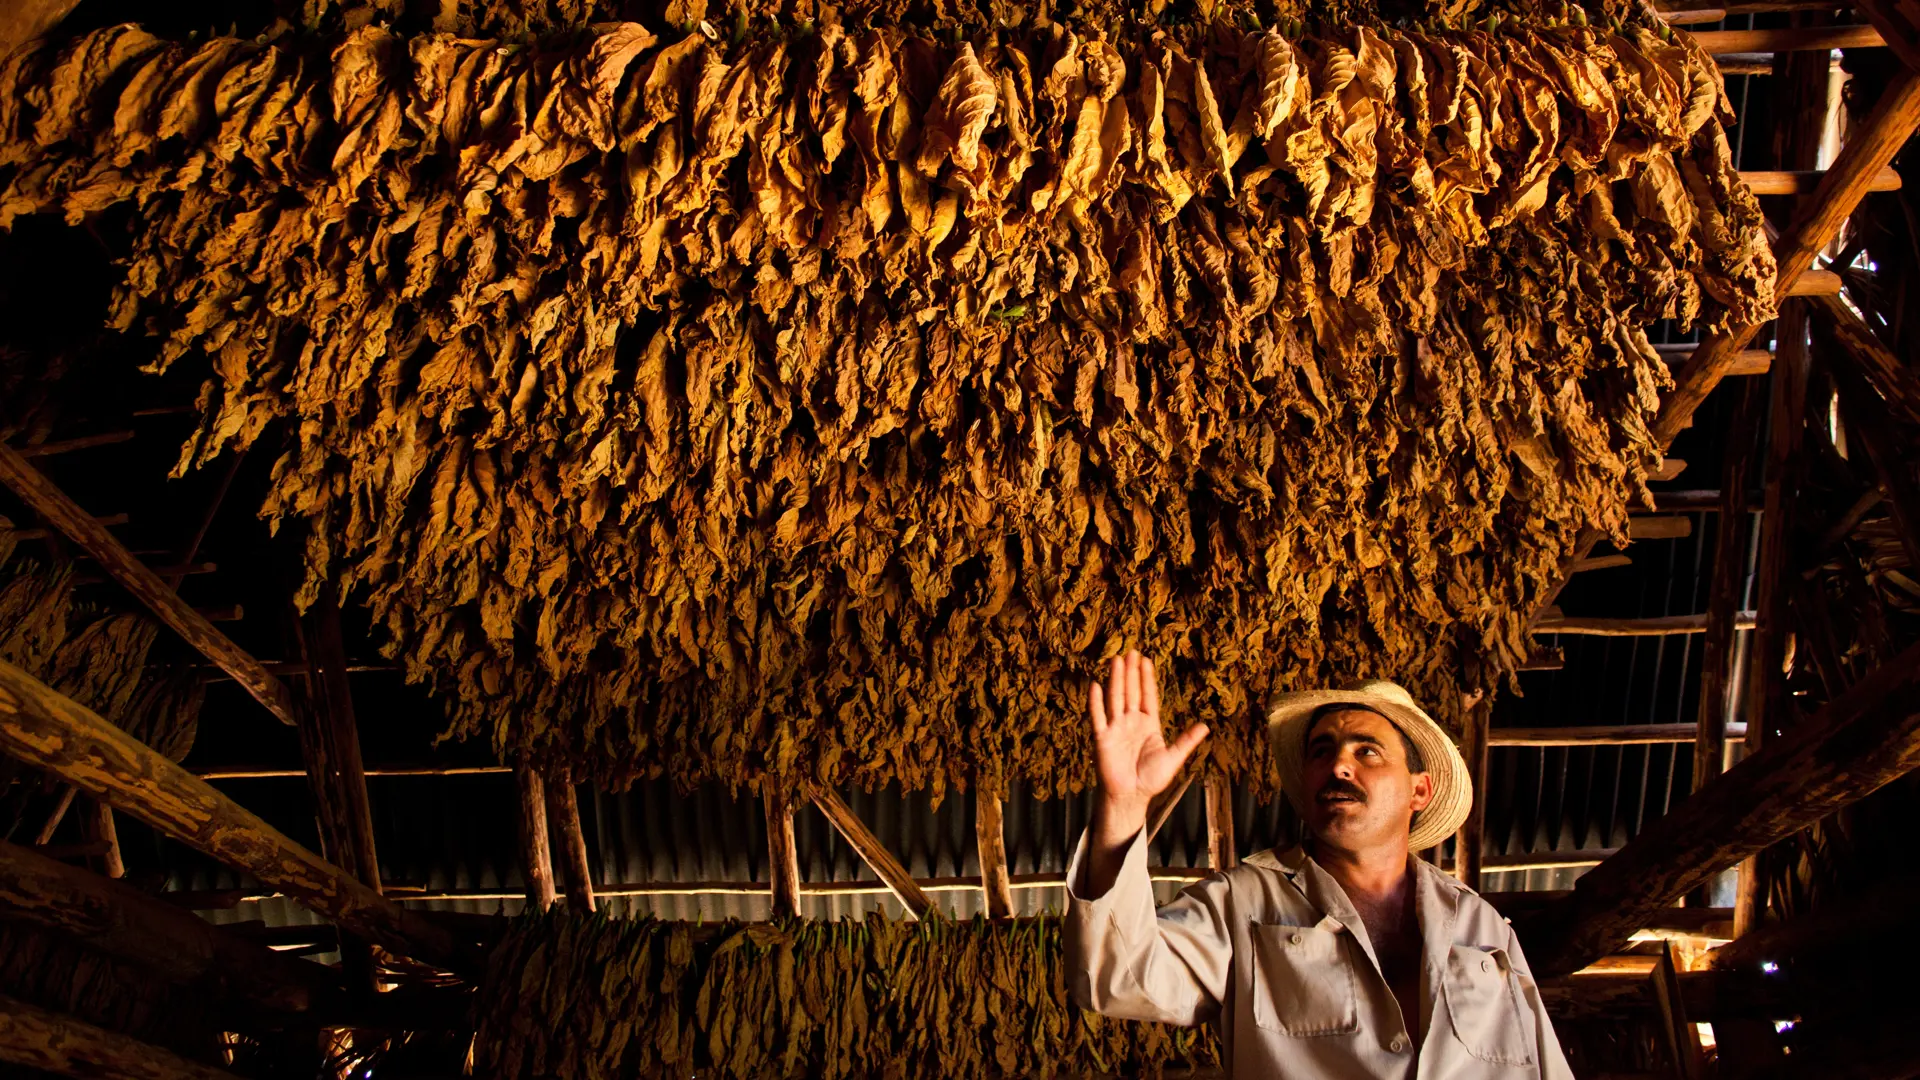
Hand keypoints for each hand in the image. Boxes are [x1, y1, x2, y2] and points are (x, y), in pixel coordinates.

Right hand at [1081, 651, 1208, 897]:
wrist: (1131, 797)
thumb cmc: (1151, 779)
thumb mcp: (1173, 758)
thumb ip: (1186, 741)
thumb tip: (1205, 726)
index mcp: (1148, 724)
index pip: (1147, 696)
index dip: (1146, 678)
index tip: (1145, 659)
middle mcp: (1131, 722)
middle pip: (1130, 692)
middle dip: (1131, 672)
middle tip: (1131, 651)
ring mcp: (1115, 729)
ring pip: (1115, 699)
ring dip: (1115, 680)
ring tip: (1116, 660)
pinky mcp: (1102, 739)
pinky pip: (1098, 718)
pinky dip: (1096, 702)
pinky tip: (1095, 686)